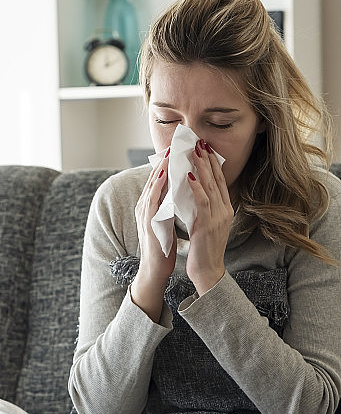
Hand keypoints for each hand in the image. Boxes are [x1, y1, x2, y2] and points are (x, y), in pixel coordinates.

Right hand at [131, 153, 176, 321]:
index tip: (180, 149)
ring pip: (151, 186)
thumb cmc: (163, 246)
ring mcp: (144, 213)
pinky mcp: (146, 222)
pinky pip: (151, 200)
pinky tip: (162, 176)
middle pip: (154, 178)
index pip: (160, 180)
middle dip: (164, 161)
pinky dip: (156, 187)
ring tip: (169, 154)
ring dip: (160, 169)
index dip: (169, 164)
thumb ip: (170, 205)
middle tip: (175, 144)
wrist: (155, 269)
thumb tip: (181, 190)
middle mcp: (144, 206)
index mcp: (151, 205)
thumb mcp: (168, 220)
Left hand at [186, 140, 233, 294]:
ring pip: (211, 187)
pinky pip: (203, 202)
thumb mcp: (208, 225)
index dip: (213, 164)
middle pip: (217, 179)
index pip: (220, 182)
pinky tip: (188, 176)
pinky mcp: (208, 225)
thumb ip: (205, 209)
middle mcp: (225, 211)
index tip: (205, 148)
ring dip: (202, 168)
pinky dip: (196, 187)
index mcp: (225, 210)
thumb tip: (196, 193)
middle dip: (208, 160)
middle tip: (200, 142)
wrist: (208, 272)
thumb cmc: (204, 250)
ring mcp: (218, 218)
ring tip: (194, 151)